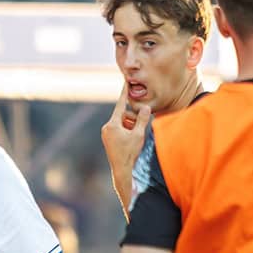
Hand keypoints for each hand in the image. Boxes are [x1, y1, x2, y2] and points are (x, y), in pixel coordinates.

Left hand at [101, 85, 152, 210]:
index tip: (126, 83)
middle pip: (123, 115)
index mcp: (112, 124)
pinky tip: (132, 140)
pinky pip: (119, 129)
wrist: (122, 170)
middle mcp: (107, 127)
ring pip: (122, 123)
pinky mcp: (108, 139)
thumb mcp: (139, 134)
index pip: (121, 105)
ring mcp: (107, 133)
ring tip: (135, 136)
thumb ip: (142, 119)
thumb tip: (145, 107)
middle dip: (133, 118)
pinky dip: (127, 130)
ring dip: (131, 125)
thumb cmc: (130, 153)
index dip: (125, 94)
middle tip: (139, 127)